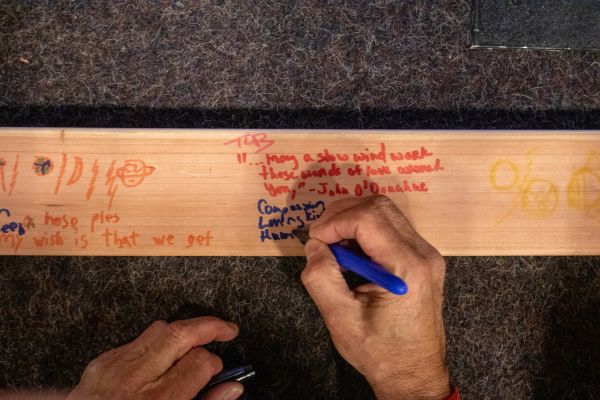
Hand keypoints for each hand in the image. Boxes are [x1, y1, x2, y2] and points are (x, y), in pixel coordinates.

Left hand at [67, 317, 243, 399]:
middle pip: (180, 333)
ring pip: (158, 329)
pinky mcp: (100, 363)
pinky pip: (135, 342)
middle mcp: (134, 380)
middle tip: (226, 329)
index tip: (219, 370)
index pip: (199, 363)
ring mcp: (114, 367)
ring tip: (196, 342)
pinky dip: (154, 346)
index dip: (216, 363)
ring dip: (182, 332)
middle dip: (209, 326)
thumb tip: (232, 388)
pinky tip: (161, 360)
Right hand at [301, 195, 449, 399]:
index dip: (334, 221)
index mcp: (406, 267)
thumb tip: (313, 245)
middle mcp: (423, 253)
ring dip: (354, 220)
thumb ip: (322, 277)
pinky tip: (352, 254)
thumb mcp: (340, 319)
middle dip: (342, 214)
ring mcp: (427, 254)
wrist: (414, 374)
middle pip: (379, 206)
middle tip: (319, 237)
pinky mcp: (423, 259)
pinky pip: (392, 227)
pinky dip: (366, 231)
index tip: (314, 240)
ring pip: (386, 212)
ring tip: (333, 245)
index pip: (368, 218)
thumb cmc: (380, 352)